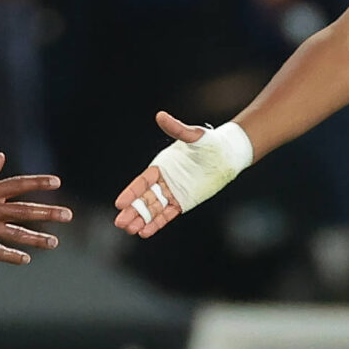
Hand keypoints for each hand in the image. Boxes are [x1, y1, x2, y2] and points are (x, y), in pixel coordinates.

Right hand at [0, 154, 70, 263]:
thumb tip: (2, 157)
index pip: (18, 184)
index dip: (38, 183)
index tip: (57, 182)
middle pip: (25, 210)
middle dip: (48, 213)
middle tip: (68, 215)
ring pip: (15, 234)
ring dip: (36, 238)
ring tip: (54, 243)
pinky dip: (11, 255)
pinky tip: (25, 259)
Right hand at [114, 112, 210, 237]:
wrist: (228, 154)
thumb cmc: (210, 142)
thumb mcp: (193, 136)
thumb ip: (176, 129)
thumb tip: (160, 115)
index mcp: (162, 166)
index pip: (142, 182)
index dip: (131, 193)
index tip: (120, 203)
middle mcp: (165, 181)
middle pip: (144, 199)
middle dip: (132, 210)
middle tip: (120, 223)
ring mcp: (174, 193)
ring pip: (153, 209)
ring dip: (142, 220)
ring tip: (130, 230)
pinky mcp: (184, 202)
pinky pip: (167, 214)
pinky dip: (157, 223)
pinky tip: (146, 232)